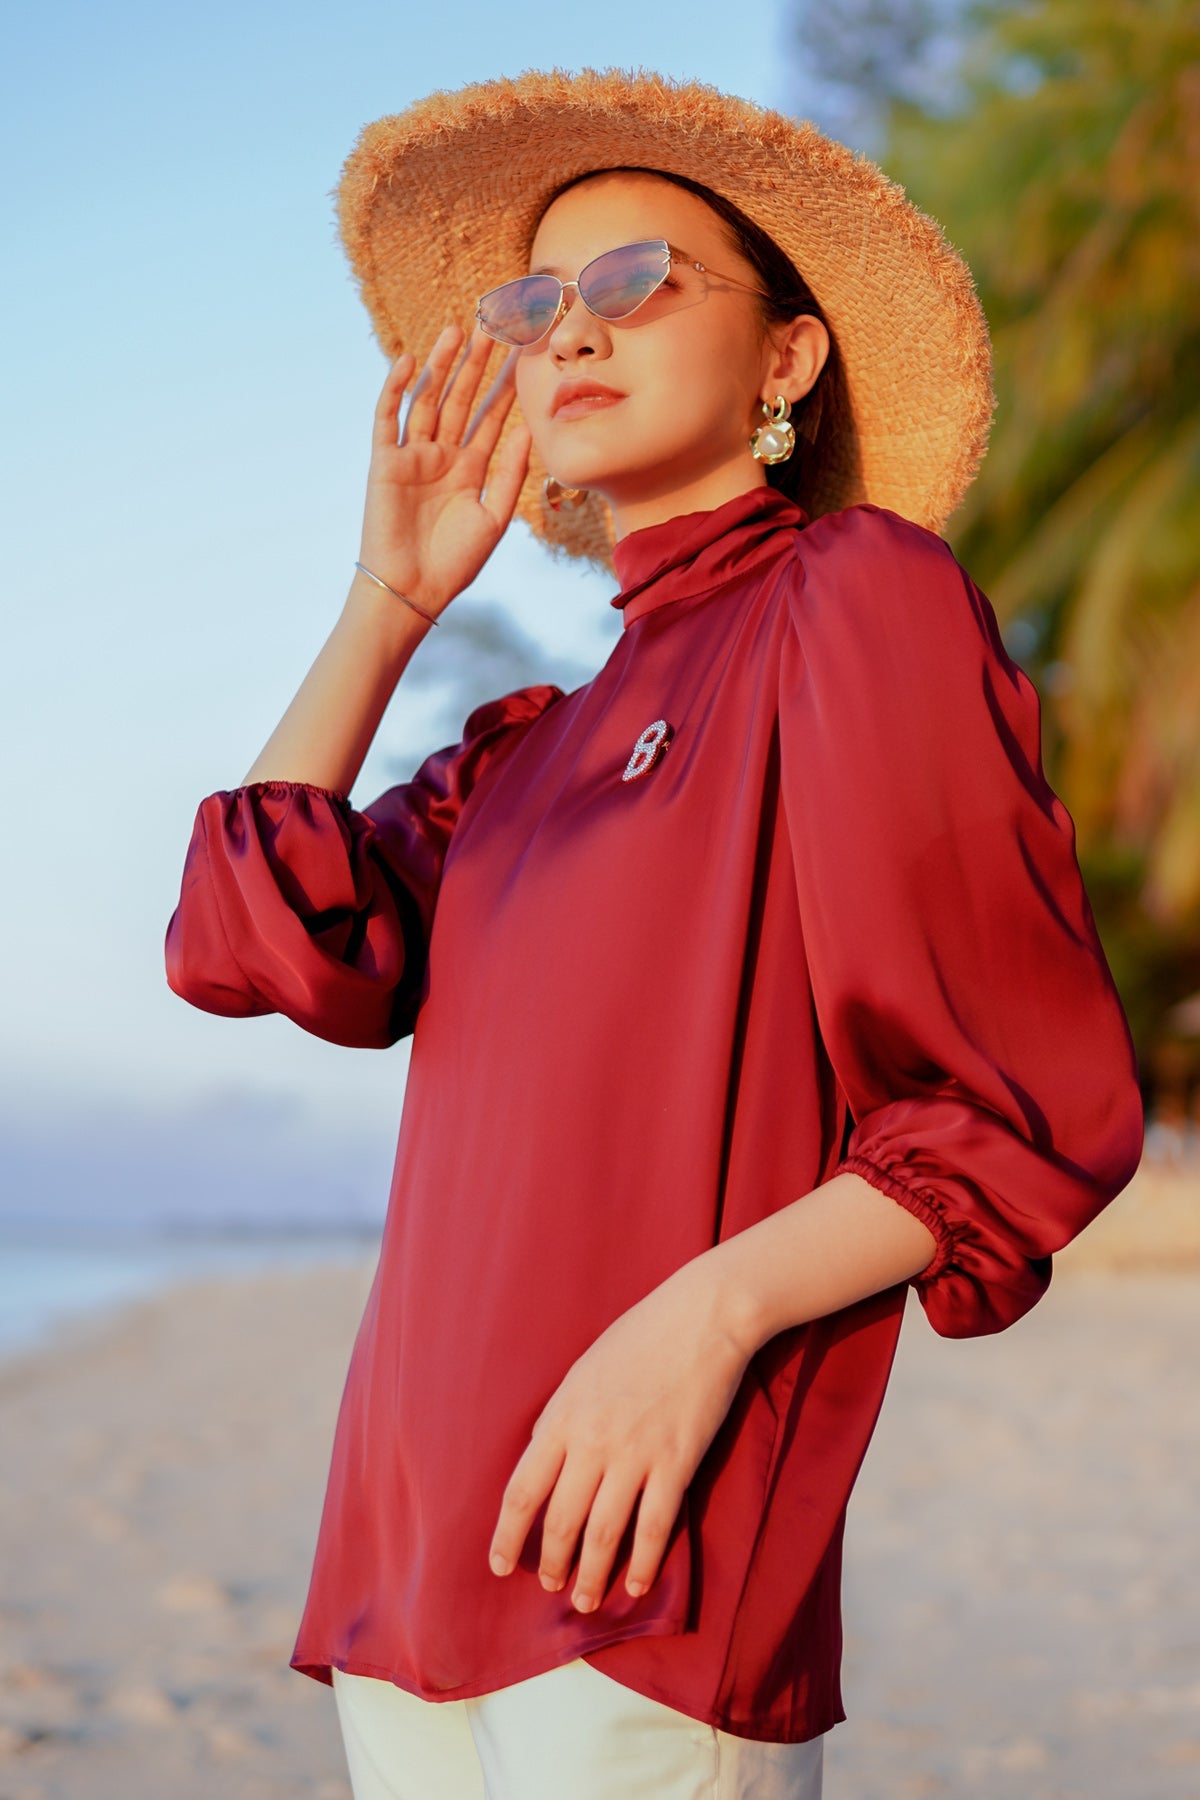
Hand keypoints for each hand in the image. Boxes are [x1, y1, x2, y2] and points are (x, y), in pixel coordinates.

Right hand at [357, 322, 530, 623]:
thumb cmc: (453, 563)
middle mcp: (441, 456)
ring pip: (427, 400)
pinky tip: (409, 361)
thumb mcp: (494, 518)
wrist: (412, 590)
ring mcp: (411, 456)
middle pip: (461, 400)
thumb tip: (528, 430)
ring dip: (441, 366)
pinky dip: (395, 388)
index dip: (506, 388)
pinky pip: (388, 418)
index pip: (491, 419)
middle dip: (477, 365)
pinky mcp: (384, 462)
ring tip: (457, 330)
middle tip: (495, 326)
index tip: (524, 356)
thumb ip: (511, 474)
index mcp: (469, 469)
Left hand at [487, 1256, 751, 1613]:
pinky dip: (644, 1563)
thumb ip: (559, 1416)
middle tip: (550, 1587)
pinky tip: (636, 1584)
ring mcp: (635, 1454)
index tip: (499, 1564)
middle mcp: (592, 1441)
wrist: (701, 1316)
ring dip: (591, 1574)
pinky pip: (654, 1527)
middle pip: (560, 1520)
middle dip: (551, 1563)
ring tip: (586, 1601)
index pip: (521, 1490)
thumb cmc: (640, 1337)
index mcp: (562, 1416)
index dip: (507, 1535)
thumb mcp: (581, 1371)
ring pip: (603, 1533)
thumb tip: (540, 1454)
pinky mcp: (676, 1462)